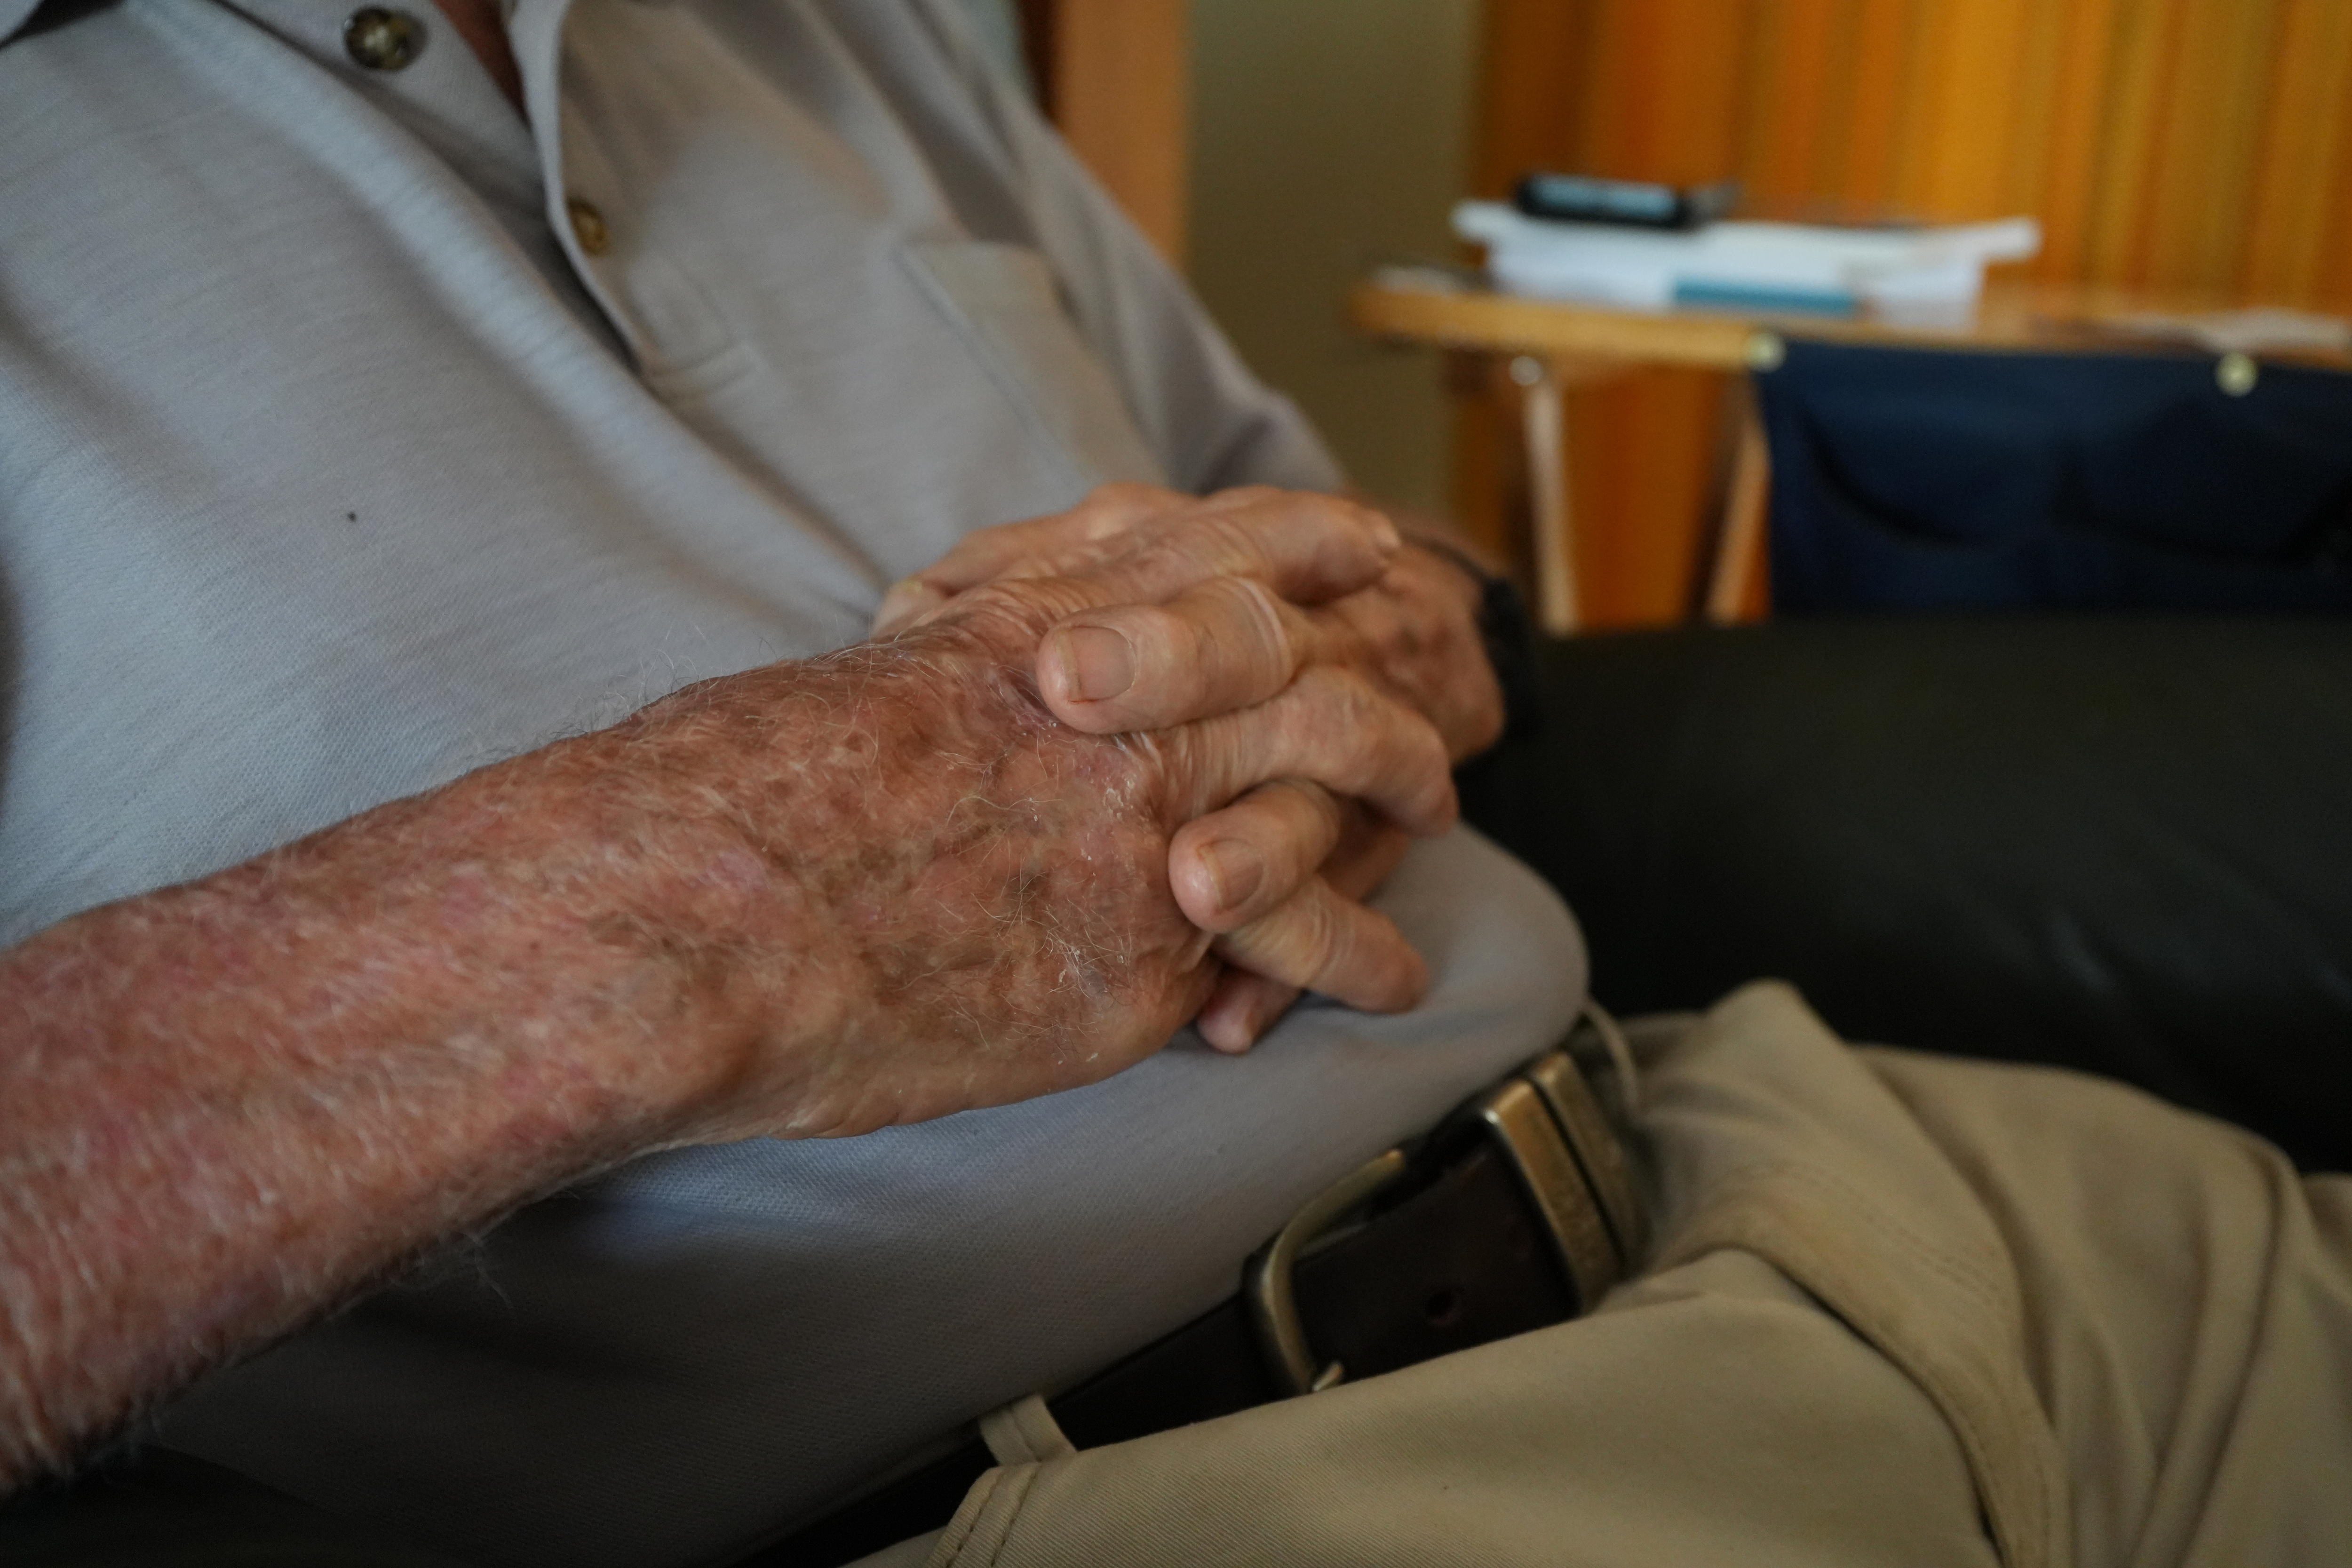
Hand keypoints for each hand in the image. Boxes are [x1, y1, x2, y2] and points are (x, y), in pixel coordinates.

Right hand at [0, 493, 1448, 1486]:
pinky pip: (1290, 936)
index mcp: (1023, 628)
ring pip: (1323, 778)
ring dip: (1392, 789)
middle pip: (1294, 656)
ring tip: (1430, 810)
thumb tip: (968, 679)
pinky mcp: (1138, 953)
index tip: (1358, 540)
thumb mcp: (847, 692)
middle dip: (1376, 671)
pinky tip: (1393, 968)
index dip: (1294, 540)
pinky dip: (1356, 949)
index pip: (1199, 551)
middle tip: (1426, 696)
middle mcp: (1103, 707)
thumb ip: (942, 673)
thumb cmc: (724, 807)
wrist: (696, 918)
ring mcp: (1136, 827)